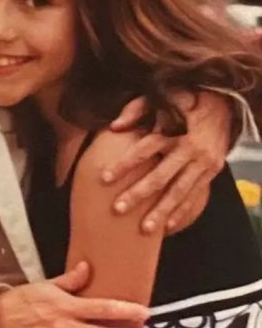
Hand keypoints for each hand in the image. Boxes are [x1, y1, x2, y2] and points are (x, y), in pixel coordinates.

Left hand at [106, 91, 231, 231]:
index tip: (103, 178)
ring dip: (161, 211)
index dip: (123, 164)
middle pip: (160, 175)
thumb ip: (135, 110)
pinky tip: (168, 226)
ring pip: (179, 191)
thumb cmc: (183, 102)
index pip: (144, 149)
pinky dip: (182, 212)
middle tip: (118, 209)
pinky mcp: (211, 172)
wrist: (223, 105)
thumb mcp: (161, 98)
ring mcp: (203, 162)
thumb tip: (114, 127)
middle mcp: (189, 148)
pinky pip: (196, 195)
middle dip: (138, 194)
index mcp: (174, 130)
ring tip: (145, 229)